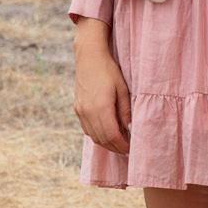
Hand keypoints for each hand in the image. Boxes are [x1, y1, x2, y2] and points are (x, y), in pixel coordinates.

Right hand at [73, 19, 131, 153]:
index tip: (130, 149)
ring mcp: (80, 111)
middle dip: (115, 147)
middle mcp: (88, 112)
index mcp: (101, 107)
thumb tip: (128, 128)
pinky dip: (97, 135)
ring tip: (118, 144)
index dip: (121, 145)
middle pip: (102, 139)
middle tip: (126, 150)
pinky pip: (87, 129)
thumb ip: (125, 110)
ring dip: (105, 143)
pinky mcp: (77, 108)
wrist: (89, 57)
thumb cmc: (109, 70)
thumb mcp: (122, 89)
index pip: (112, 135)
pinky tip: (106, 134)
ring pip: (93, 136)